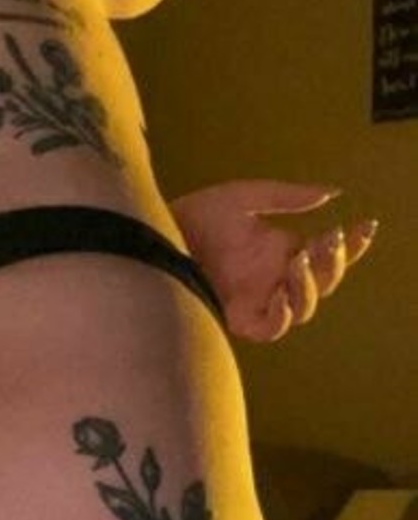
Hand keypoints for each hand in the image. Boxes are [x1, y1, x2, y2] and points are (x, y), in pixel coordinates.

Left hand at [169, 180, 377, 342]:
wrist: (155, 236)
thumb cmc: (194, 217)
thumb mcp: (243, 198)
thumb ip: (285, 197)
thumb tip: (331, 192)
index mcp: (281, 250)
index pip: (326, 254)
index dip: (350, 245)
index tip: (365, 225)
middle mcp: (274, 277)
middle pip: (322, 282)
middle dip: (333, 263)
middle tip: (328, 240)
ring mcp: (259, 298)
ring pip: (304, 307)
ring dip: (310, 285)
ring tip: (299, 261)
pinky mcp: (239, 318)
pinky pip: (273, 327)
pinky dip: (285, 315)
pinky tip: (284, 295)